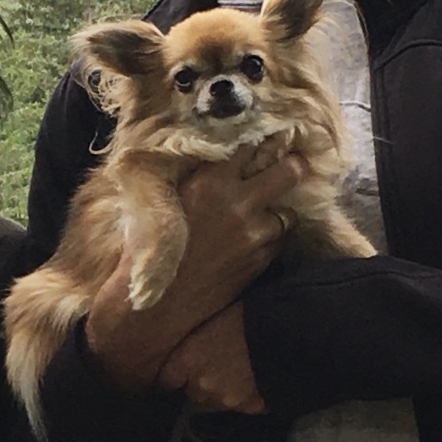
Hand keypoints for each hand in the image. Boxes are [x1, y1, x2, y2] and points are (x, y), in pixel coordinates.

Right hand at [85, 157, 293, 390]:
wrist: (157, 303)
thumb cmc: (148, 247)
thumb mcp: (163, 199)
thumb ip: (194, 175)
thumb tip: (212, 154)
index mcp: (210, 180)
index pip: (251, 143)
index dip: (261, 139)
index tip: (265, 138)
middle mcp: (239, 203)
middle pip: (290, 170)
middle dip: (293, 165)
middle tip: (289, 164)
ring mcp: (255, 234)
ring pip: (288, 210)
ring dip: (278, 209)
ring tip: (263, 212)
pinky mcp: (261, 260)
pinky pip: (279, 240)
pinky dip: (270, 237)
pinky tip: (251, 240)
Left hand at [161, 306, 266, 414]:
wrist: (289, 334)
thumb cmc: (249, 315)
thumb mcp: (214, 320)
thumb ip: (197, 342)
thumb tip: (194, 349)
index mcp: (188, 359)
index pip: (166, 380)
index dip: (175, 375)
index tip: (179, 372)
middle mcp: (201, 384)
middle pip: (193, 393)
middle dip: (202, 383)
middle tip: (220, 365)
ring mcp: (226, 400)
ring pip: (217, 402)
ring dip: (223, 392)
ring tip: (241, 373)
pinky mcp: (249, 409)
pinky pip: (242, 405)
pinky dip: (247, 396)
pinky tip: (258, 380)